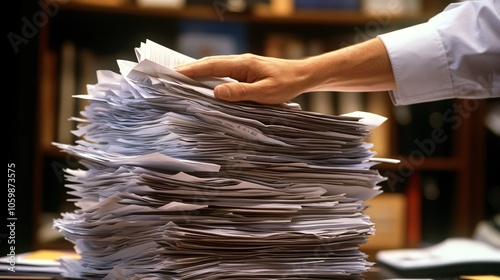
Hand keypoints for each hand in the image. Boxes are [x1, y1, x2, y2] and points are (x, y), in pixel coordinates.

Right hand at [175, 54, 311, 104]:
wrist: (302, 75)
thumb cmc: (286, 84)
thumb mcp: (265, 92)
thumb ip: (241, 92)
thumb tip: (217, 93)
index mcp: (243, 64)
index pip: (212, 66)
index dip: (192, 70)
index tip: (174, 74)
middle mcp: (240, 62)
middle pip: (209, 64)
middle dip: (189, 70)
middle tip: (168, 77)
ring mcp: (242, 65)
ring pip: (215, 67)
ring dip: (198, 72)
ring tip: (179, 80)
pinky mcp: (245, 71)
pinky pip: (222, 72)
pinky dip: (209, 76)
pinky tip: (203, 84)